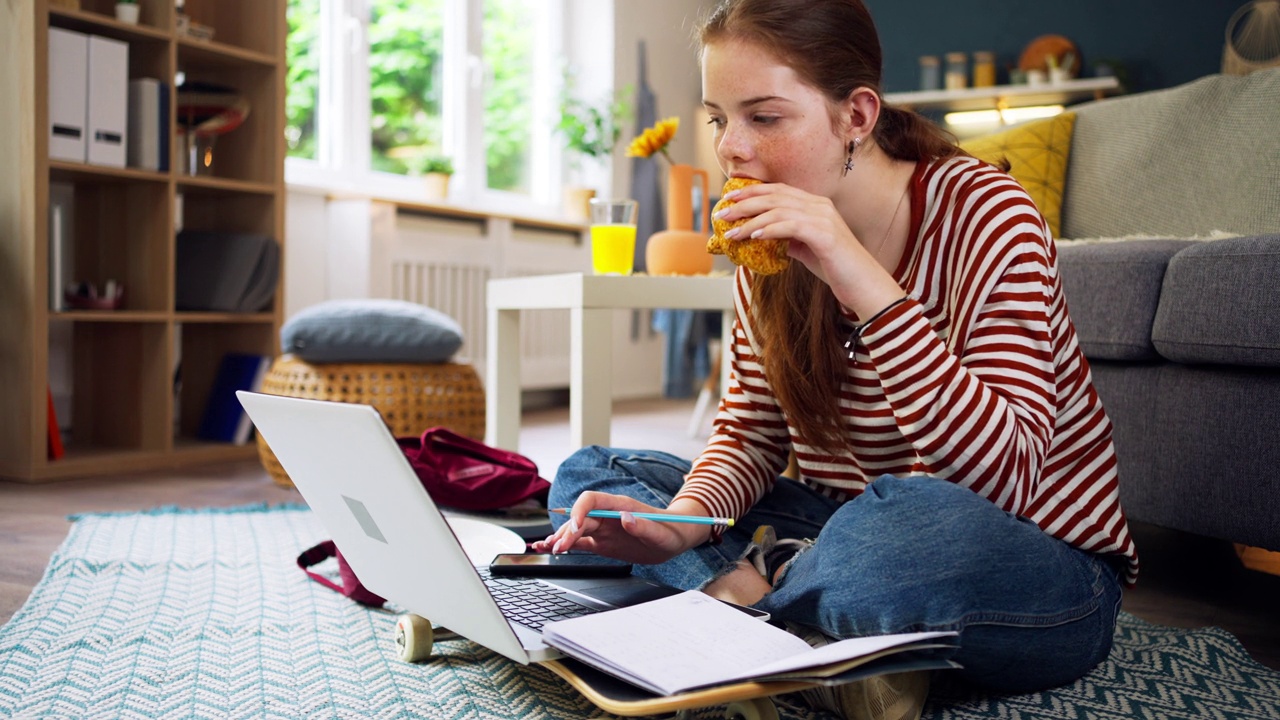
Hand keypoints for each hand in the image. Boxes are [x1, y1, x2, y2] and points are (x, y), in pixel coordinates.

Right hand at [530, 492, 709, 564]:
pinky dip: (564, 544)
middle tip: (560, 548)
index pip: (591, 500)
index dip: (580, 511)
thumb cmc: (670, 530)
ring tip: (546, 547)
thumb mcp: (661, 532)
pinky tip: (549, 548)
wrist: (674, 538)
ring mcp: (603, 529)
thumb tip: (626, 519)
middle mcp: (607, 515)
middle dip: (567, 531)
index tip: (577, 526)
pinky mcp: (602, 542)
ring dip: (560, 537)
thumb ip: (644, 526)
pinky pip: (579, 542)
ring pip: (575, 530)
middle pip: (580, 518)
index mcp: (618, 506)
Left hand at [717, 182, 903, 318]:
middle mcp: (819, 205)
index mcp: (815, 205)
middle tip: (721, 213)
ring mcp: (824, 218)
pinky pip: (791, 226)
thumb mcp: (806, 250)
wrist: (863, 284)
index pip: (778, 190)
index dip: (752, 192)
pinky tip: (754, 236)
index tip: (729, 199)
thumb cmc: (836, 268)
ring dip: (750, 220)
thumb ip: (788, 239)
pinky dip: (769, 229)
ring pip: (778, 210)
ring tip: (730, 232)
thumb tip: (764, 236)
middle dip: (744, 203)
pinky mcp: (825, 234)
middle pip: (774, 196)